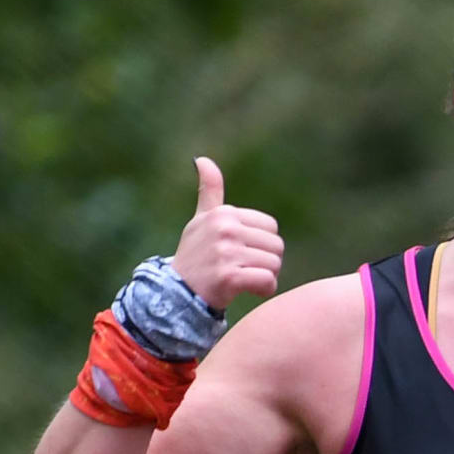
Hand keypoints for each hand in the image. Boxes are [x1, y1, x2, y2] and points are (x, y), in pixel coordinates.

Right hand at [170, 157, 284, 310]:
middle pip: (276, 245)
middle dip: (268, 261)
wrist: (177, 293)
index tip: (243, 253)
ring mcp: (226, 252)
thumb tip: (202, 159)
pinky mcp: (229, 276)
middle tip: (246, 270)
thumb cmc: (195, 256)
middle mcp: (224, 228)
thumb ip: (208, 191)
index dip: (262, 243)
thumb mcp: (200, 220)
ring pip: (274, 264)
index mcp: (223, 214)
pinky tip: (250, 292)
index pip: (270, 226)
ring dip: (267, 277)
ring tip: (246, 281)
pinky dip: (265, 291)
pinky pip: (267, 281)